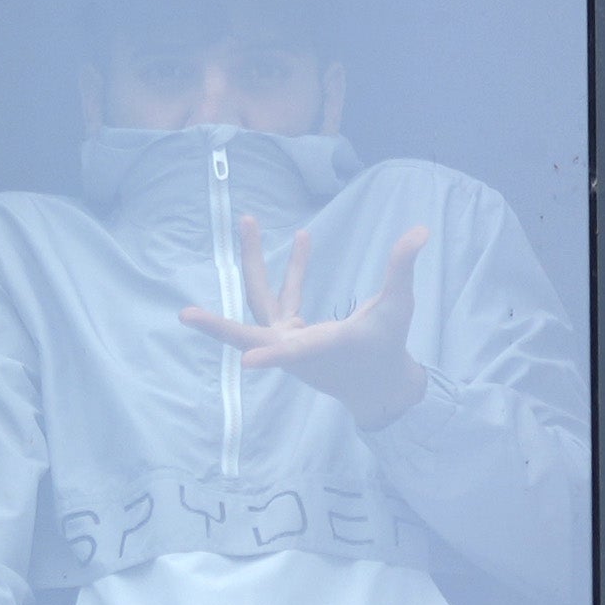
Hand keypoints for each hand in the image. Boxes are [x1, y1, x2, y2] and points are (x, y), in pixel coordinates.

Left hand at [181, 217, 430, 427]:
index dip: (269, 356)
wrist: (379, 385)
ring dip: (254, 260)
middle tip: (184, 316)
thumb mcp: (399, 308)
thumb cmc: (387, 347)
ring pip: (262, 298)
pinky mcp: (293, 334)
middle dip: (218, 324)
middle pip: (251, 329)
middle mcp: (295, 347)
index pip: (291, 354)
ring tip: (247, 220)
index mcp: (320, 349)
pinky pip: (283, 296)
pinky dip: (292, 269)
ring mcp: (289, 340)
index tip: (246, 362)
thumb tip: (420, 230)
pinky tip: (303, 237)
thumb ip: (402, 268)